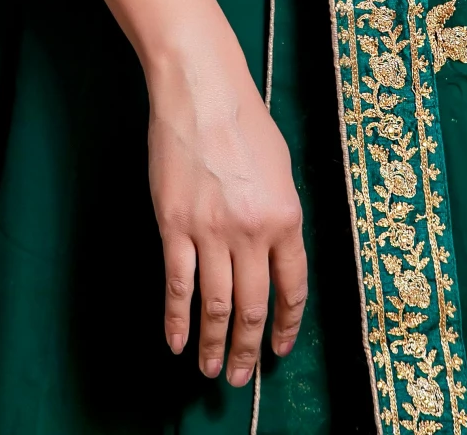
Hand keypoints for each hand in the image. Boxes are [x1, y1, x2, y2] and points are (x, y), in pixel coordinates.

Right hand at [145, 32, 308, 382]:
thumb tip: (272, 255)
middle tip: (242, 377)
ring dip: (214, 343)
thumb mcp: (281, 168)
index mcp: (285, 217)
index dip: (285, 324)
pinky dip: (177, 318)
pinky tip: (177, 340)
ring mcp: (211, 231)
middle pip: (252, 306)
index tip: (277, 348)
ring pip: (216, 304)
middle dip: (248, 348)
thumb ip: (280, 215)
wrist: (201, 89)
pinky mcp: (175, 225)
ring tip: (212, 370)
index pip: (291, 287)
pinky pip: (178, 283)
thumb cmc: (244, 119)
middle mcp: (252, 231)